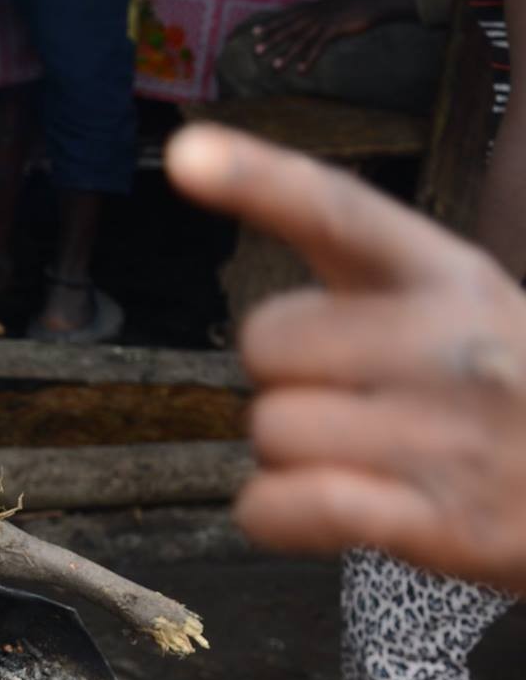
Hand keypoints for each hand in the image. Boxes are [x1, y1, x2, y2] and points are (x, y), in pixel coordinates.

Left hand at [166, 124, 525, 594]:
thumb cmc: (496, 381)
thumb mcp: (447, 294)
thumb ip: (340, 244)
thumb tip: (192, 154)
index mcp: (447, 273)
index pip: (341, 212)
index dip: (257, 180)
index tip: (184, 154)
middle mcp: (456, 344)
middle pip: (264, 344)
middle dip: (284, 377)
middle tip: (355, 398)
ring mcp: (457, 436)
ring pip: (270, 431)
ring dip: (288, 453)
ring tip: (365, 455)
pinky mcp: (446, 524)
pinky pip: (288, 505)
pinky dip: (273, 513)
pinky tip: (317, 508)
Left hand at [244, 0, 410, 74]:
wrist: (373, 0)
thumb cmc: (354, 4)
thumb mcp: (331, 5)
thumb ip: (319, 12)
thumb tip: (310, 19)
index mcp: (311, 7)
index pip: (285, 17)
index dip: (270, 25)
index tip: (254, 33)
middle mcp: (313, 14)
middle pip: (288, 29)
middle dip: (271, 41)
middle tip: (257, 52)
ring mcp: (323, 21)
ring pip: (300, 41)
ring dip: (286, 55)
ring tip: (275, 68)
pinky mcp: (335, 29)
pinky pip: (318, 47)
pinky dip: (308, 60)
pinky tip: (301, 70)